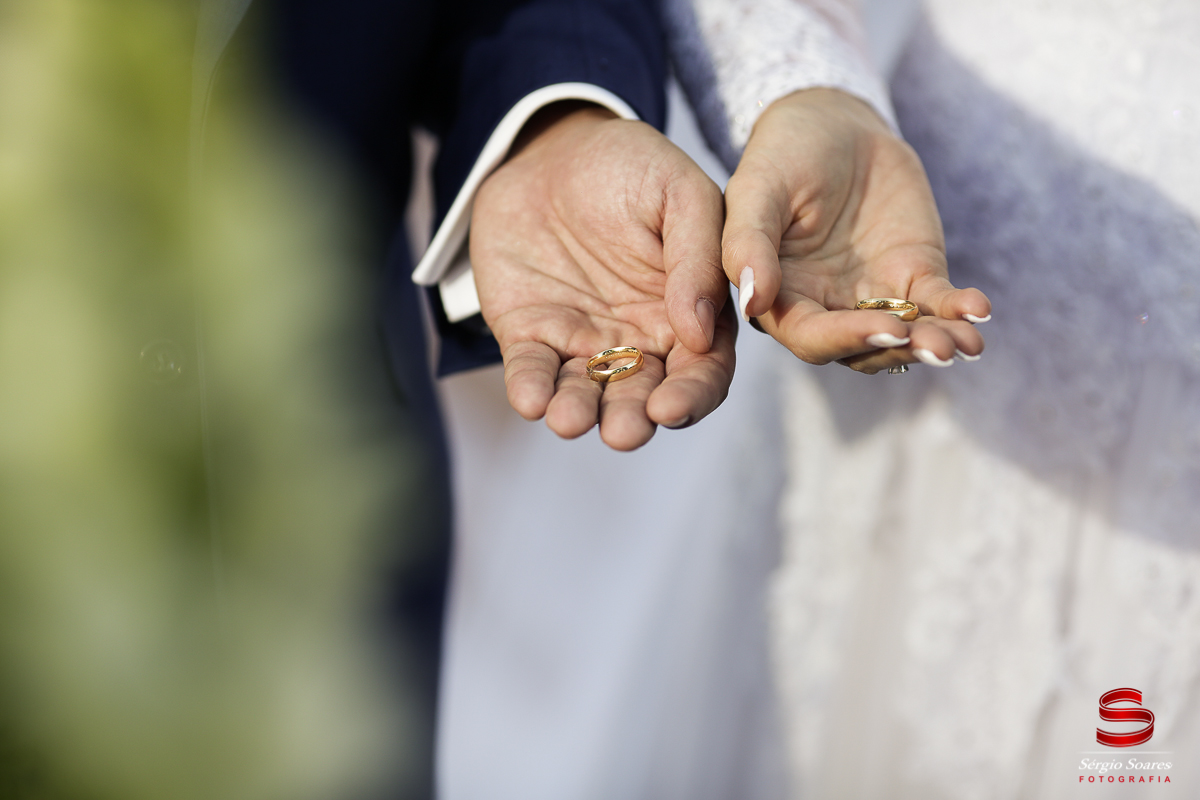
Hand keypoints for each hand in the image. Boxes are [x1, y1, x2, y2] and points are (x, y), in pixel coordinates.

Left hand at [470, 104, 734, 449]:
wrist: (550, 146)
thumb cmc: (629, 166)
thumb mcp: (680, 193)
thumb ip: (698, 257)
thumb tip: (700, 332)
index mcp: (690, 314)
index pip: (702, 371)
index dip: (692, 395)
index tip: (671, 407)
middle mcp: (639, 340)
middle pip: (643, 396)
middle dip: (631, 418)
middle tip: (622, 430)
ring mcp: (583, 341)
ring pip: (586, 393)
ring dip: (578, 412)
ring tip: (569, 418)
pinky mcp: (530, 334)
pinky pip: (531, 370)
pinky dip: (530, 388)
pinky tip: (530, 398)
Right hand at [723, 89, 990, 373]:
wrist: (833, 123)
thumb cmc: (782, 155)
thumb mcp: (756, 190)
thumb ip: (748, 245)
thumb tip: (753, 303)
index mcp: (780, 297)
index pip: (812, 336)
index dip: (848, 339)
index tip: (888, 329)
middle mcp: (826, 306)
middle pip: (863, 348)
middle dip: (901, 350)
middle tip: (938, 347)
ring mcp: (872, 294)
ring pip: (904, 335)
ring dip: (935, 343)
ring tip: (966, 344)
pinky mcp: (913, 273)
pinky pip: (937, 301)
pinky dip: (958, 310)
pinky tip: (978, 310)